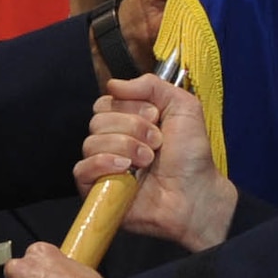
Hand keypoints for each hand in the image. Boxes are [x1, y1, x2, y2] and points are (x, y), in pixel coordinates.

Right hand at [78, 76, 236, 250]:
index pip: (106, 102)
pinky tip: (125, 169)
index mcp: (127, 121)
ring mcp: (103, 166)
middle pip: (98, 120)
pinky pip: (81, 169)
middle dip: (132, 128)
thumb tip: (113, 84)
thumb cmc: (191, 155)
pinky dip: (102, 164)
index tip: (155, 116)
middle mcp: (112, 141)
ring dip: (125, 147)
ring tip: (148, 161)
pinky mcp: (97, 189)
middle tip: (156, 142)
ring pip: (91, 142)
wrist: (195, 193)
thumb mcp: (182, 106)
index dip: (129, 106)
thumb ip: (152, 85)